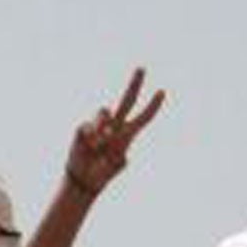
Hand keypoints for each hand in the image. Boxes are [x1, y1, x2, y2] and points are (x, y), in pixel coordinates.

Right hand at [65, 67, 164, 199]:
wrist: (83, 179)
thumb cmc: (102, 174)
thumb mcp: (115, 163)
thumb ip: (115, 145)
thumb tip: (105, 132)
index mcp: (127, 134)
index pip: (143, 118)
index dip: (153, 106)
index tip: (162, 92)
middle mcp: (114, 126)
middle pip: (127, 100)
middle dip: (135, 83)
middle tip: (142, 67)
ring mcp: (99, 126)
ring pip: (104, 111)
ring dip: (103, 125)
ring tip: (99, 145)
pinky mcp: (84, 128)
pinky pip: (88, 125)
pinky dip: (90, 136)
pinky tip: (90, 146)